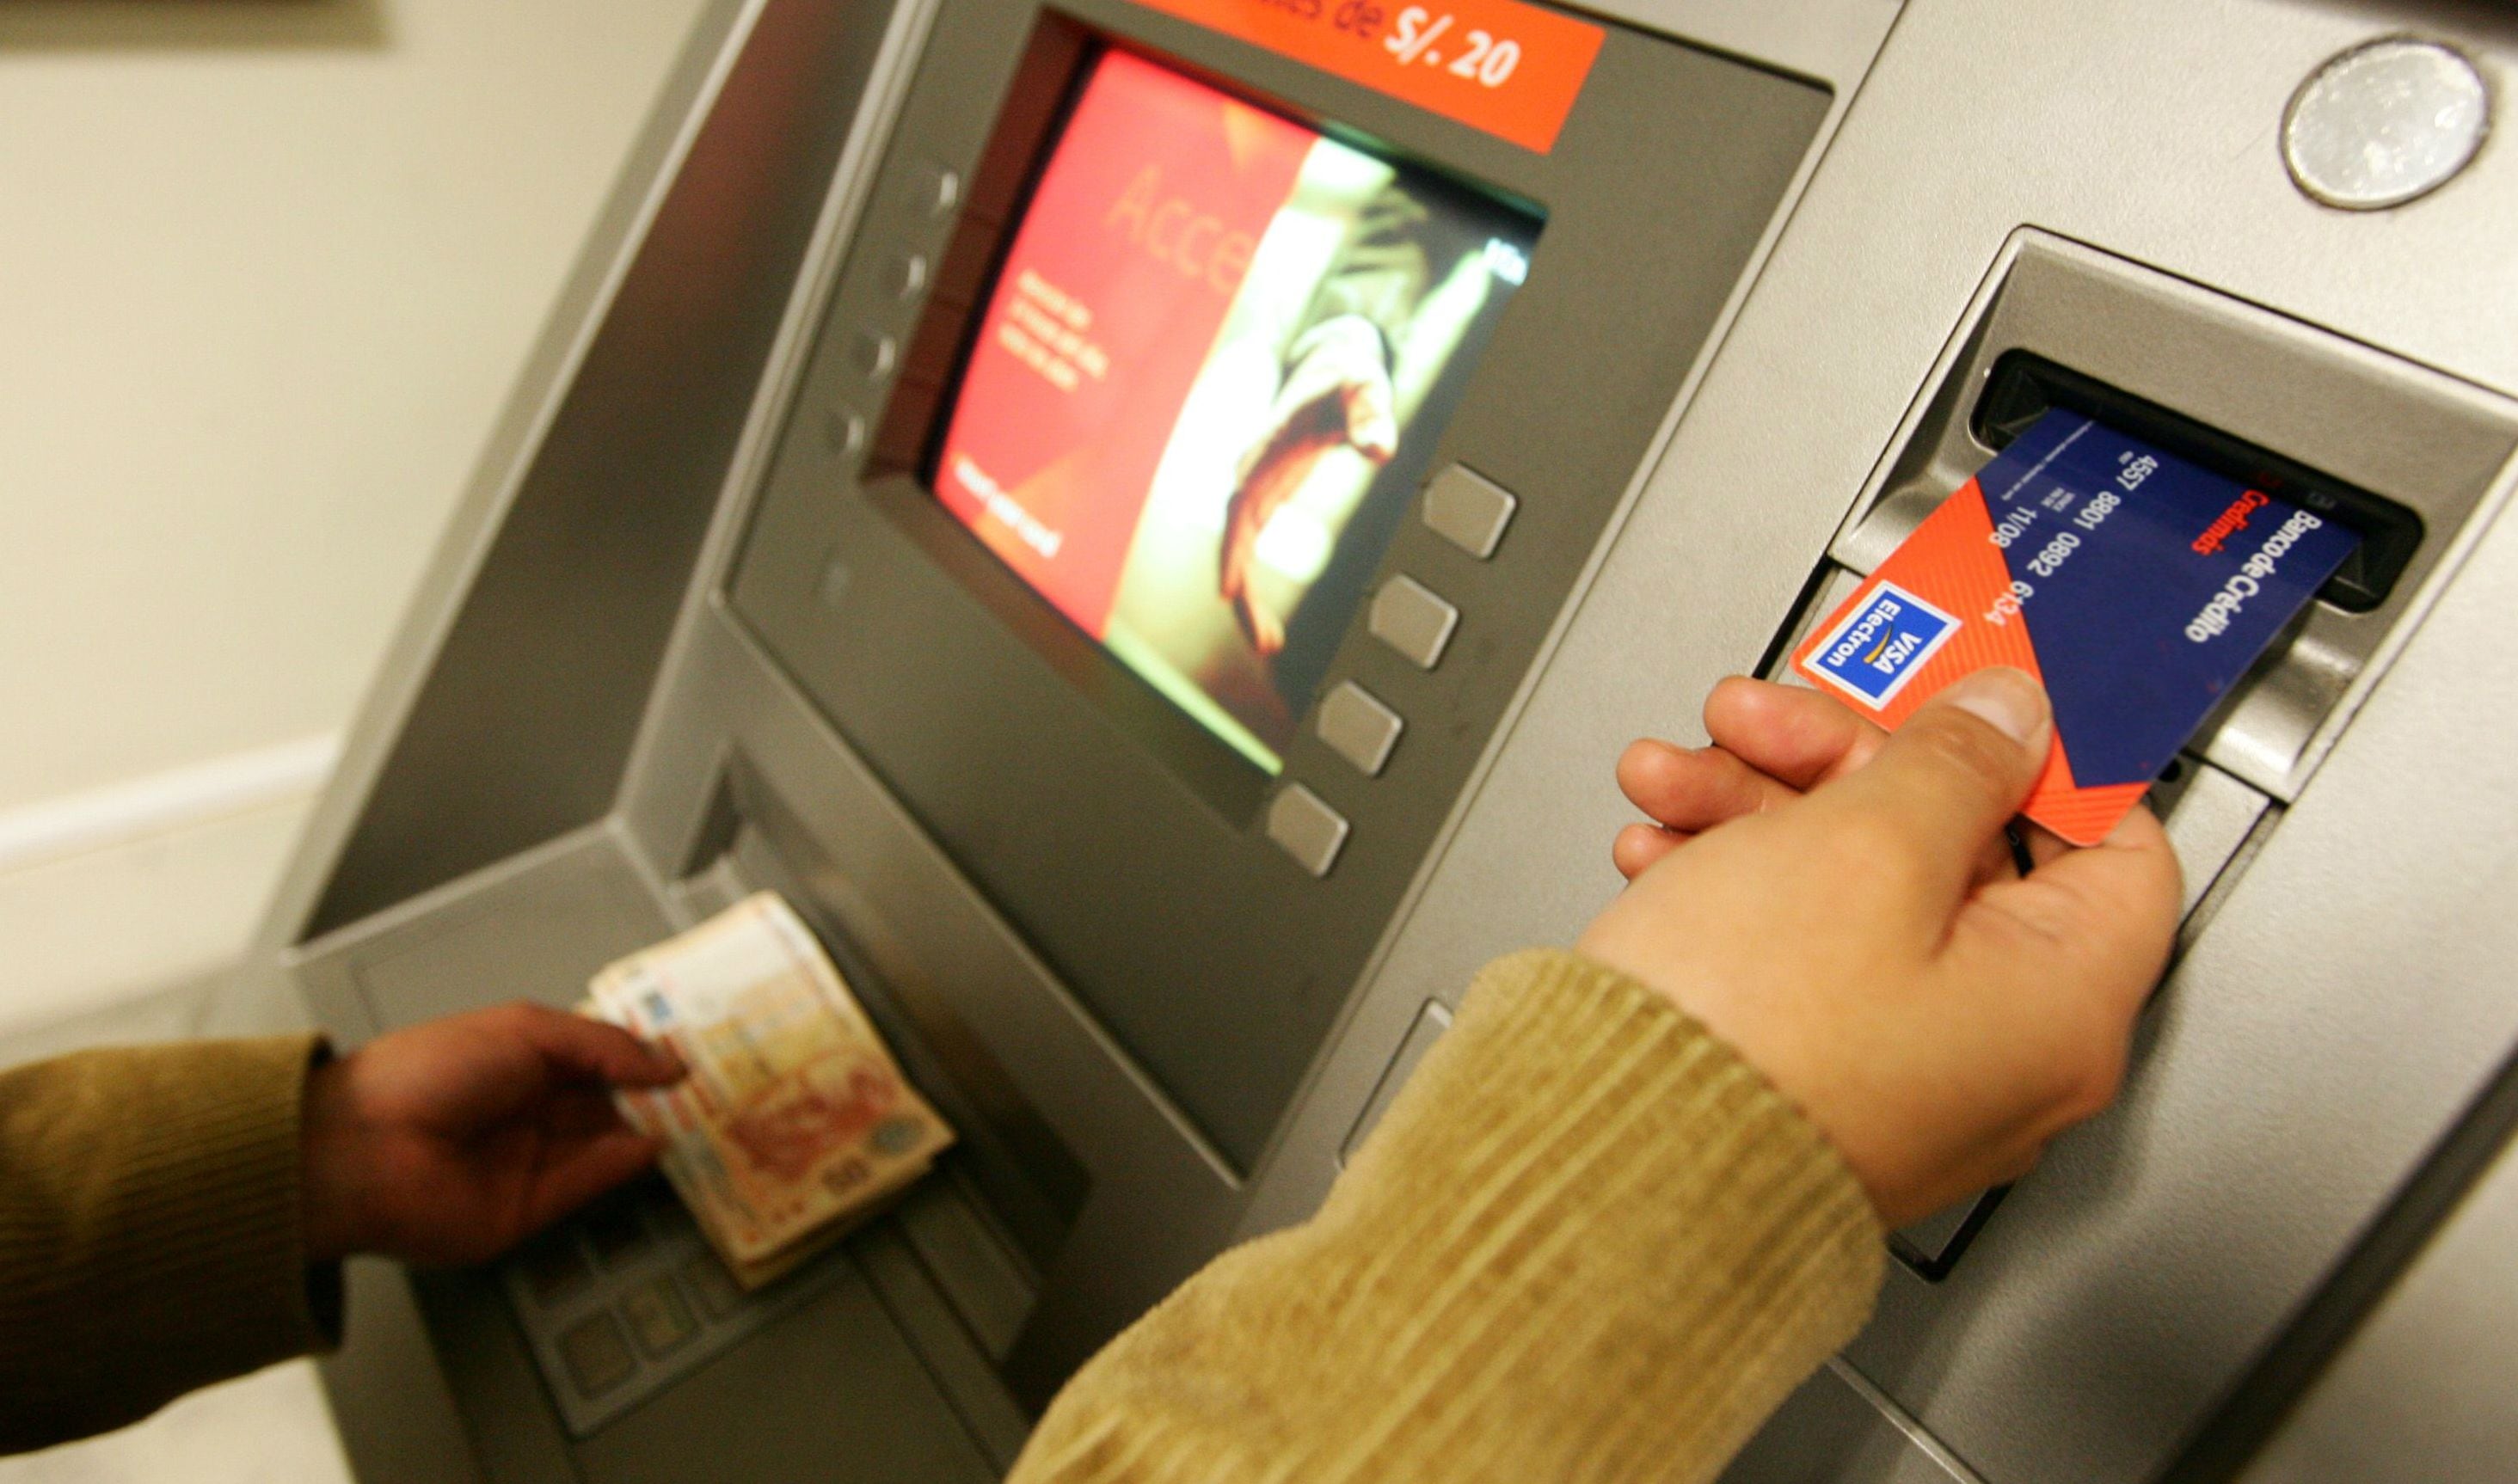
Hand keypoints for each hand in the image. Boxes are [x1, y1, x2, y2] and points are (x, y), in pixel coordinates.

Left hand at [302, 1004, 685, 1265]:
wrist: (363, 1149)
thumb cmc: (428, 1073)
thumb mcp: (525, 1030)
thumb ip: (603, 1045)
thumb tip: (667, 1063)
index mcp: (515, 1060)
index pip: (592, 1057)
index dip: (638, 1054)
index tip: (685, 1052)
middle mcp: (525, 1110)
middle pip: (605, 1102)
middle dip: (653, 1093)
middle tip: (707, 1085)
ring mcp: (528, 1160)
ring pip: (604, 1144)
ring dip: (650, 1127)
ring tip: (699, 1111)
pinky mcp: (529, 1209)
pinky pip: (588, 1184)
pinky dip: (624, 1165)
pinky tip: (657, 1142)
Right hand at [1219, 315, 1398, 654]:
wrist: (1330, 363)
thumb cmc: (1348, 376)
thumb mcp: (1365, 388)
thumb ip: (1370, 418)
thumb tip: (1379, 451)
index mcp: (1270, 444)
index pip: (1244, 500)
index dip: (1233, 546)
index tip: (1229, 588)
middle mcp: (1252, 469)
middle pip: (1234, 536)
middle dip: (1243, 589)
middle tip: (1264, 641)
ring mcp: (1254, 486)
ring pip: (1237, 551)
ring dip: (1247, 600)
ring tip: (1268, 645)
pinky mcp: (1263, 499)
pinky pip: (1248, 549)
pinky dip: (1253, 587)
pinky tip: (1268, 626)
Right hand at [1577, 670, 2180, 1226]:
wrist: (1605, 1167)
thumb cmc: (1753, 1044)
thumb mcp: (1867, 841)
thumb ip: (1952, 758)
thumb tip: (2007, 718)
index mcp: (2062, 1005)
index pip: (2113, 845)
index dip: (2036, 755)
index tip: (1963, 700)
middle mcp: (1999, 1054)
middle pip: (1955, 852)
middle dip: (1836, 763)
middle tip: (1760, 720)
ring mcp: (1902, 1072)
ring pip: (1855, 890)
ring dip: (1758, 810)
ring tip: (1670, 779)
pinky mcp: (1812, 1079)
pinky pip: (1796, 952)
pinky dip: (1734, 884)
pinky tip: (1661, 851)